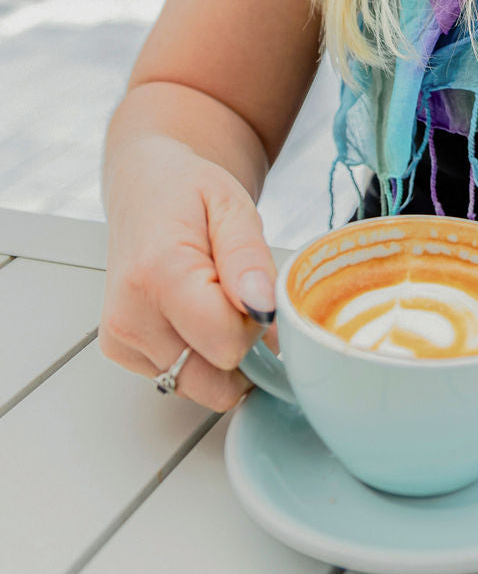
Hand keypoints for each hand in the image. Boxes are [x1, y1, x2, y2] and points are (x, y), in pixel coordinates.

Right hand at [99, 138, 279, 411]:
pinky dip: (198, 355)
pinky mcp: (119, 351)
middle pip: (214, 378)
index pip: (227, 344)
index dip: (254, 322)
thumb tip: (263, 309)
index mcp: (157, 273)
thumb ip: (249, 258)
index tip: (250, 287)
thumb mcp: (232, 206)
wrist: (145, 187)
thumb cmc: (189, 192)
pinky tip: (192, 312)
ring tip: (212, 300)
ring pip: (200, 385)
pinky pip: (179, 379)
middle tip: (234, 295)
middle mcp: (129, 314)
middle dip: (239, 344)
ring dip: (219, 352)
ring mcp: (120, 338)